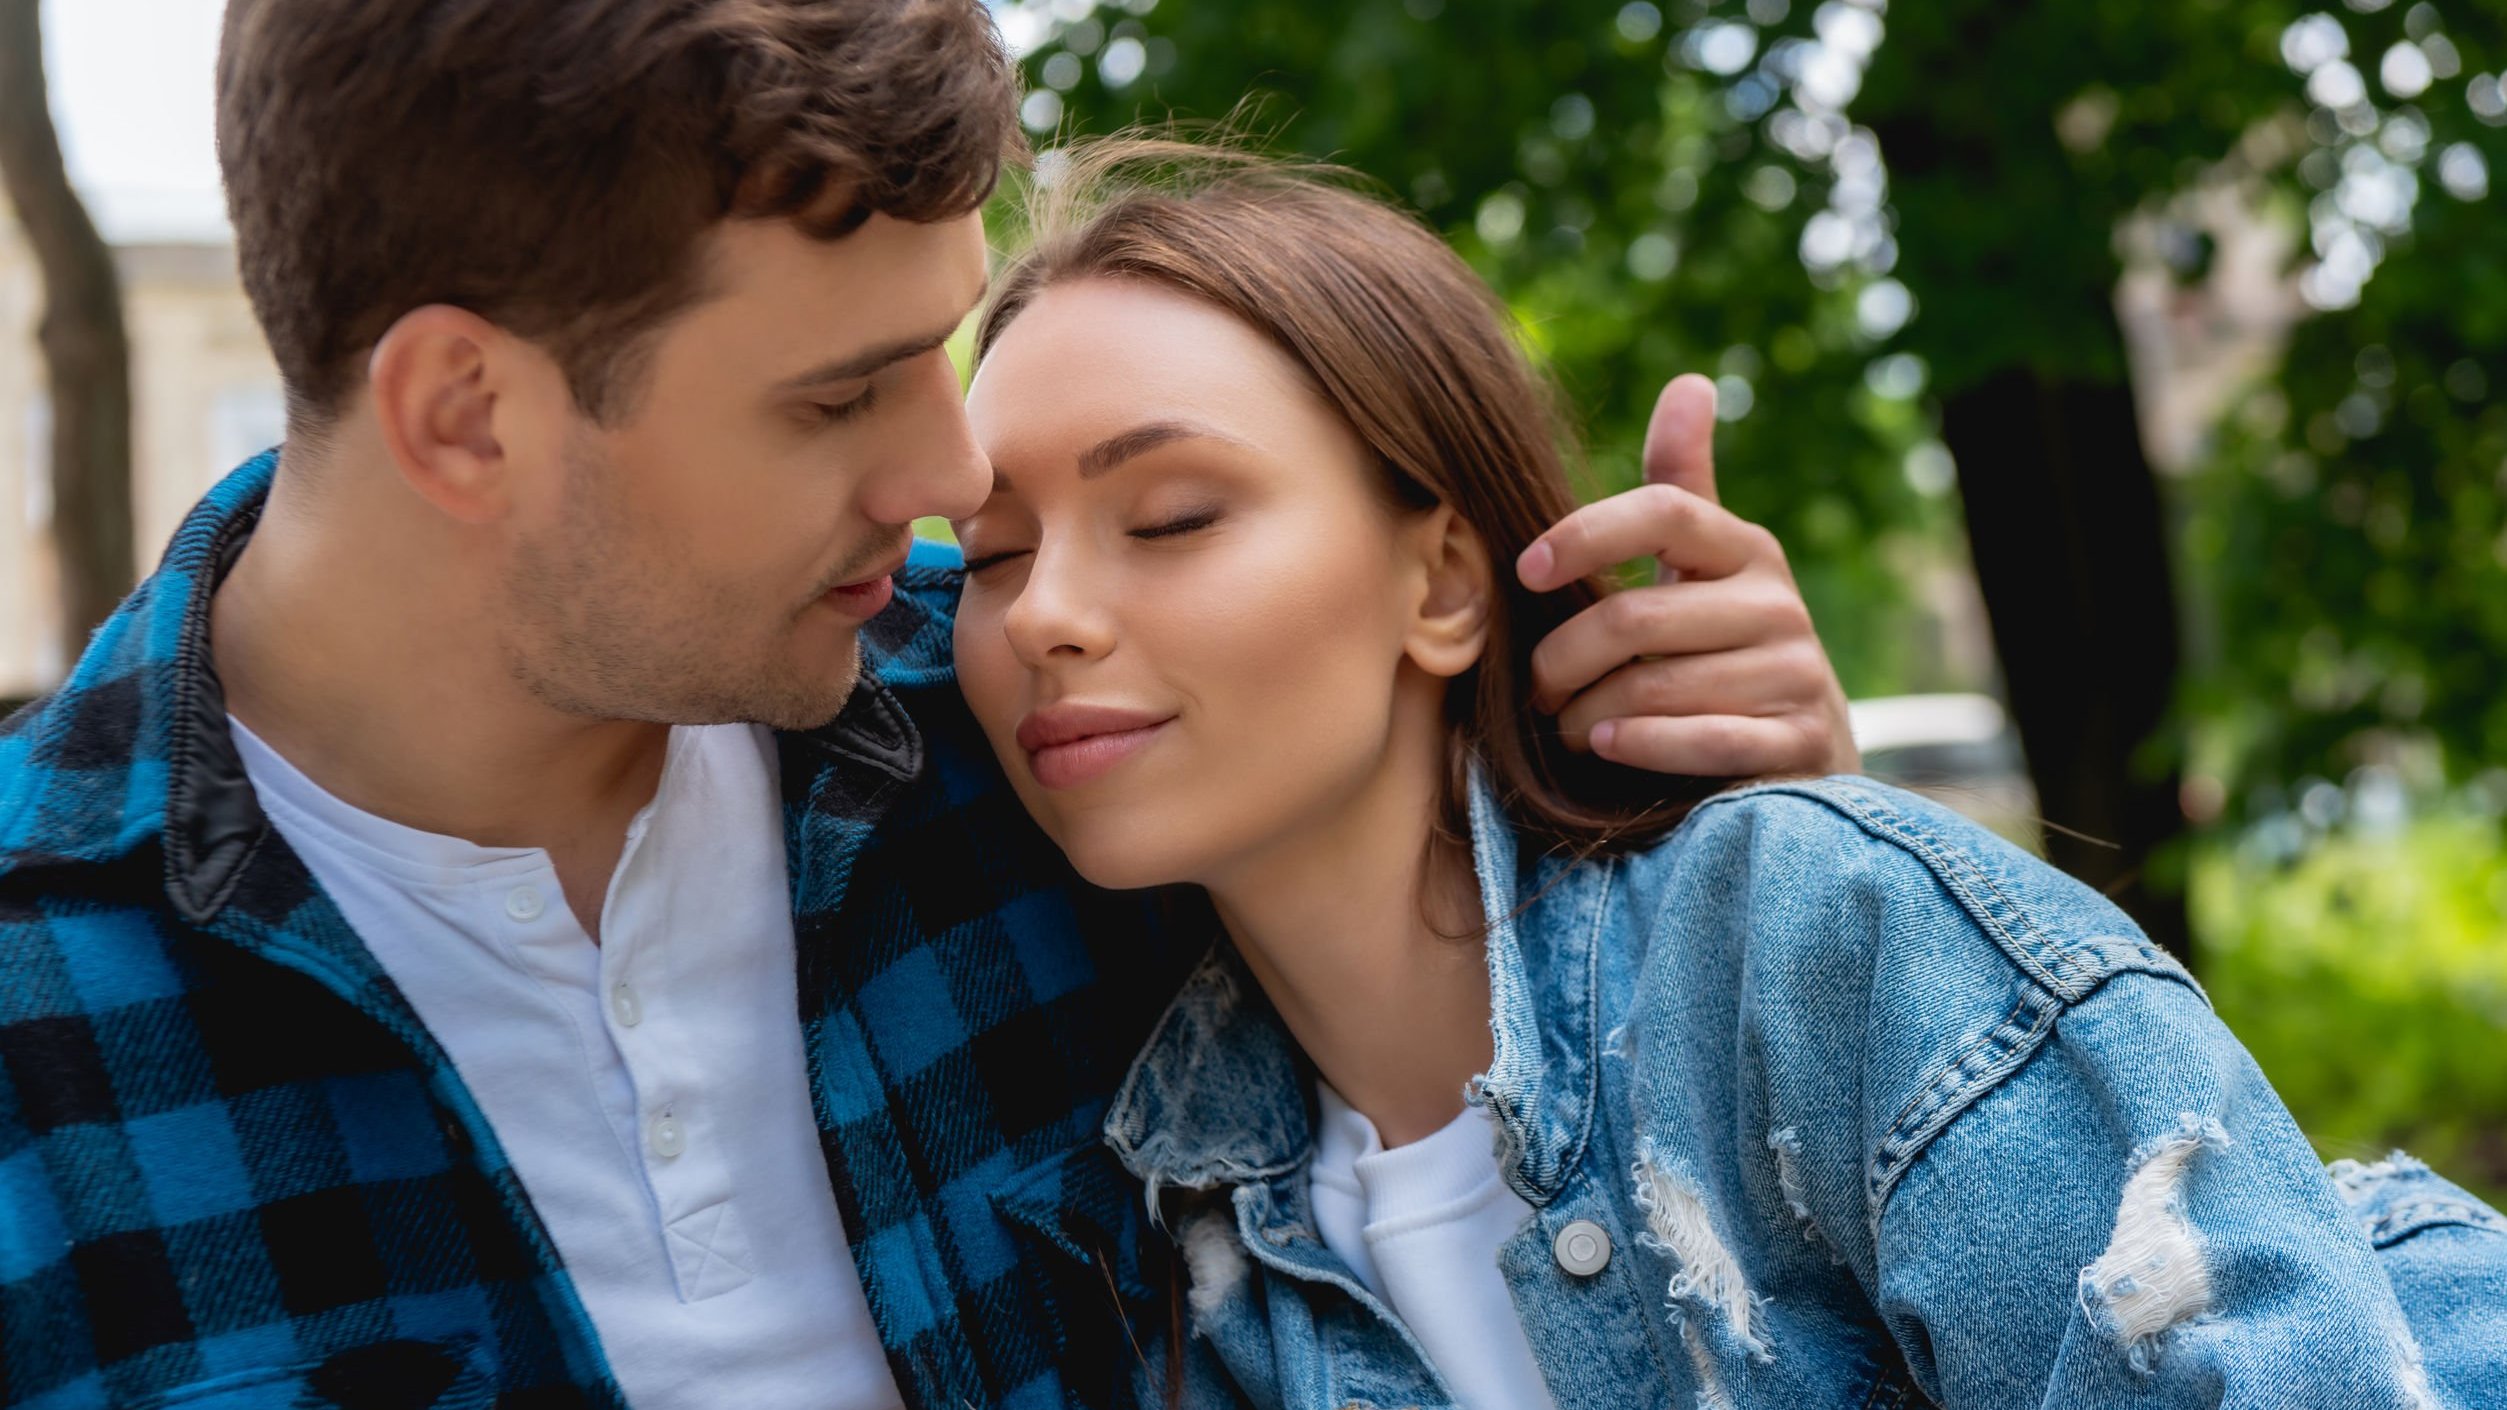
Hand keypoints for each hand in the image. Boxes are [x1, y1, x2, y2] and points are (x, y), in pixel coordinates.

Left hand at [1516, 374, 1859, 778]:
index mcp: (1743, 547)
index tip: (1526, 570)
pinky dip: (1640, 745)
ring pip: (1654, 688)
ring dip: (1587, 715)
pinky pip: (1701, 741)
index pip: (1664, 512)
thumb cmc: (1720, 642)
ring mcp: (1795, 673)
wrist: (1800, 743)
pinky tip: (1606, 743)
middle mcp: (1777, 603)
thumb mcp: (1702, 563)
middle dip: (1562, 659)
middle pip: (1636, 617)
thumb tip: (1691, 381)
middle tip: (1534, 686)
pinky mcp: (1798, 741)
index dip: (1586, 534)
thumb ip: (1682, 480)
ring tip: (1567, 726)